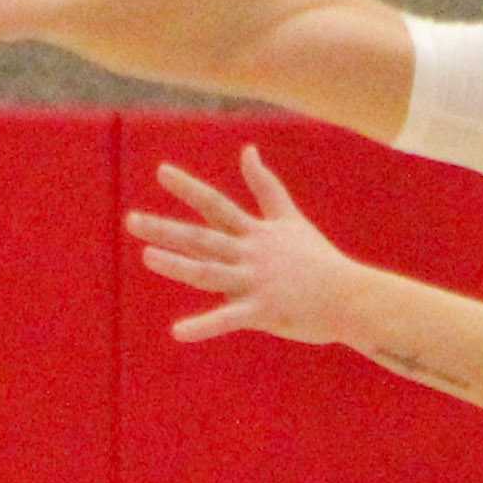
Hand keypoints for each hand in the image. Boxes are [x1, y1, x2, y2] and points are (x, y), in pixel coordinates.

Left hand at [129, 150, 361, 345]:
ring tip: (148, 256)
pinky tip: (178, 332)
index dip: (188, 189)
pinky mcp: (265, 311)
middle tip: (131, 220)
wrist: (351, 296)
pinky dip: (204, 326)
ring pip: (211, 272)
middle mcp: (251, 253)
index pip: (216, 206)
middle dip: (166, 229)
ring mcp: (257, 282)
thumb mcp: (289, 218)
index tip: (161, 172)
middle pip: (202, 238)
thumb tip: (247, 150)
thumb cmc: (317, 260)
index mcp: (255, 233)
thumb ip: (265, 185)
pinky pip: (229, 318)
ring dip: (179, 265)